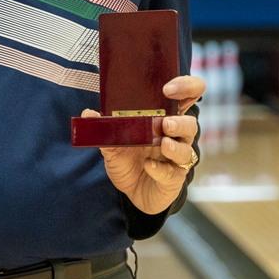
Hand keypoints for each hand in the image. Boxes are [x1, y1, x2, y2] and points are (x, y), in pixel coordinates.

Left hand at [82, 75, 202, 214]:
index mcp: (163, 119)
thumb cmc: (128, 160)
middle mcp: (175, 136)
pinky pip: (173, 173)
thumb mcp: (112, 144)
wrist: (132, 191)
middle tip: (166, 123)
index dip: (185, 87)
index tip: (168, 89)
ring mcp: (177, 158)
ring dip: (175, 146)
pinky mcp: (174, 178)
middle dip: (180, 122)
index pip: (186, 96)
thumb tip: (88, 113)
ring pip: (186, 149)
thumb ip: (103, 129)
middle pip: (190, 123)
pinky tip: (148, 166)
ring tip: (163, 144)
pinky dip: (160, 169)